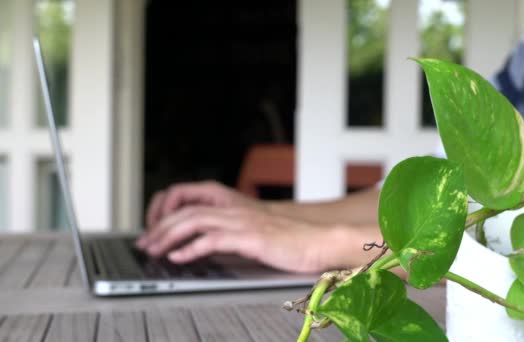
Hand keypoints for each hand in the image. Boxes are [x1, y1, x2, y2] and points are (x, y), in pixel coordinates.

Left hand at [138, 205, 336, 272]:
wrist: (318, 241)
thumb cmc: (290, 241)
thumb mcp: (253, 235)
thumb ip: (230, 236)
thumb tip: (204, 247)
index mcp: (234, 209)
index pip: (191, 204)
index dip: (168, 217)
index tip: (153, 233)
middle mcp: (234, 211)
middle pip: (187, 211)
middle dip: (160, 228)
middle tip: (145, 244)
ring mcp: (241, 223)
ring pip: (194, 221)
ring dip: (169, 236)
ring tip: (154, 250)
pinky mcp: (249, 237)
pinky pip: (213, 239)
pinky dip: (191, 249)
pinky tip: (179, 258)